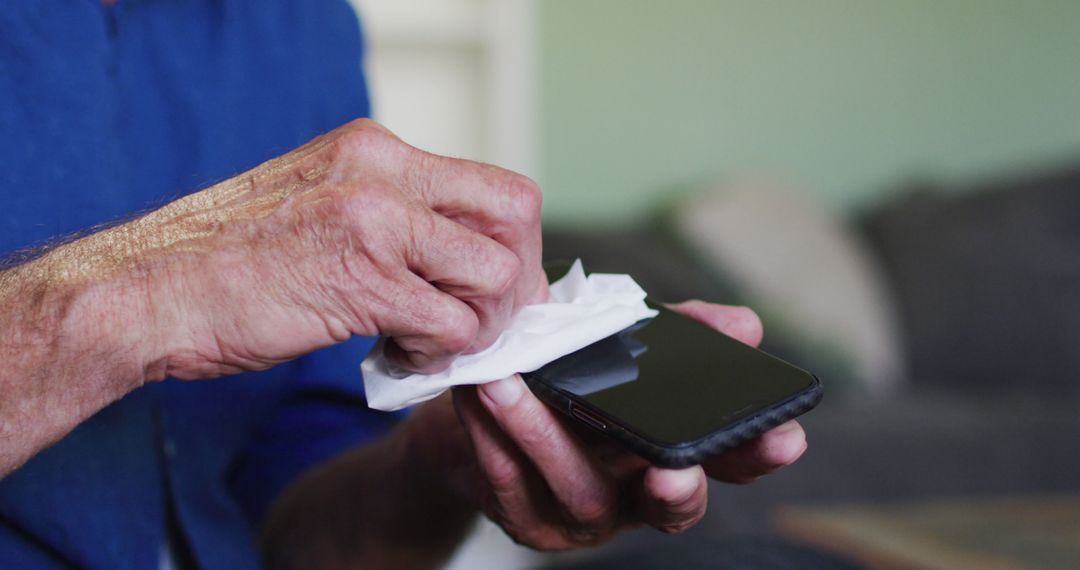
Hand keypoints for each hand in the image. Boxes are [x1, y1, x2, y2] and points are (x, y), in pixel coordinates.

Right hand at [135, 119, 544, 379]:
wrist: (148, 290)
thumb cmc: (229, 259)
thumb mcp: (321, 202)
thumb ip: (394, 216)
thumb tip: (461, 255)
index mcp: (376, 151)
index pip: (497, 186)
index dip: (513, 245)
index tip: (494, 286)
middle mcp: (383, 174)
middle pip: (515, 218)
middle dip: (513, 283)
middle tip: (478, 320)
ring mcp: (375, 224)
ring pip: (493, 277)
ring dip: (476, 325)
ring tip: (427, 340)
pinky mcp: (361, 282)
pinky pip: (451, 327)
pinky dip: (439, 354)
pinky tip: (398, 353)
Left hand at [407, 301, 807, 550]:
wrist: (481, 415)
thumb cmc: (566, 383)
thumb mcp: (624, 352)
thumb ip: (679, 337)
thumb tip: (746, 325)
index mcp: (668, 457)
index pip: (728, 466)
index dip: (757, 456)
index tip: (784, 437)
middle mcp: (634, 497)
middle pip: (670, 504)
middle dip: (677, 489)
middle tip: (672, 469)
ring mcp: (581, 518)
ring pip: (579, 490)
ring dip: (544, 435)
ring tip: (512, 382)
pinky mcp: (526, 521)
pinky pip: (511, 483)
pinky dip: (493, 436)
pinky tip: (478, 395)